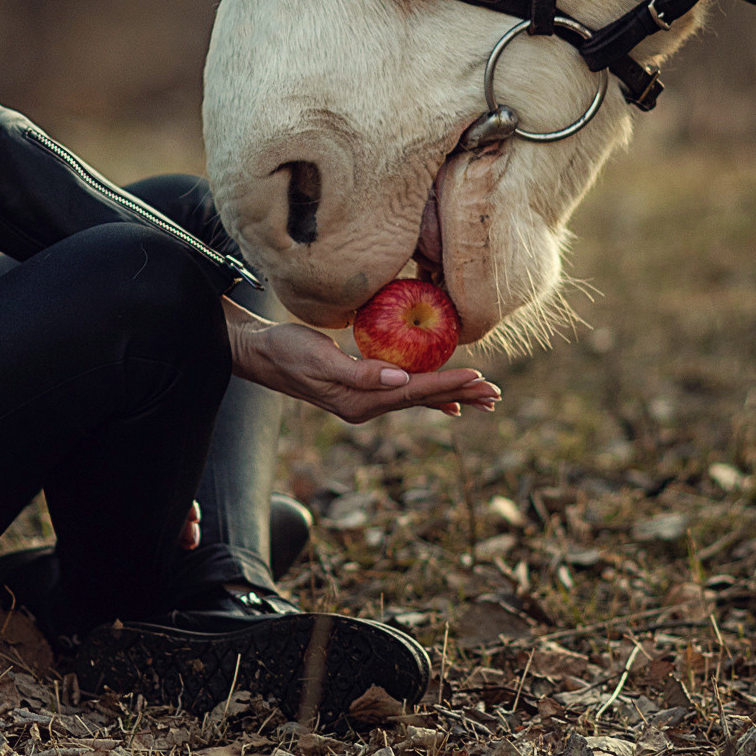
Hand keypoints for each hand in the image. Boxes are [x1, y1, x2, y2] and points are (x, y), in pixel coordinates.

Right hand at [224, 299, 500, 422]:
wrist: (260, 355)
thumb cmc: (285, 350)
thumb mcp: (319, 357)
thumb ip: (358, 371)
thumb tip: (399, 379)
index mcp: (360, 401)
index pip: (413, 392)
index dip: (447, 383)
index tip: (479, 377)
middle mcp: (366, 406)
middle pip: (422, 399)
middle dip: (460, 394)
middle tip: (495, 394)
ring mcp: (364, 401)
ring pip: (417, 398)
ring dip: (451, 395)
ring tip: (482, 398)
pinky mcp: (362, 390)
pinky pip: (404, 395)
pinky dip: (429, 396)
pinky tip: (447, 404)